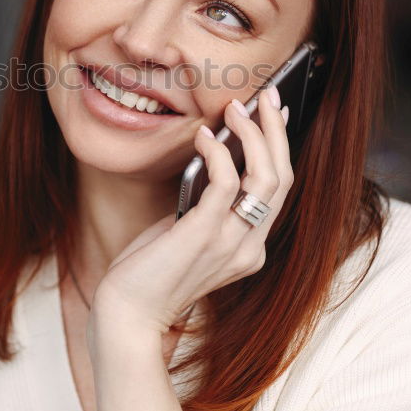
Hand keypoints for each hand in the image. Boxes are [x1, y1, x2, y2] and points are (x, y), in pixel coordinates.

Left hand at [92, 85, 293, 333]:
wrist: (128, 314)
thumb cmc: (150, 271)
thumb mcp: (188, 232)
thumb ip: (206, 204)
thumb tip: (213, 153)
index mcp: (251, 248)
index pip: (280, 190)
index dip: (280, 147)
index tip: (274, 113)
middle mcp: (251, 248)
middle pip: (282, 178)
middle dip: (275, 131)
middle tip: (266, 97)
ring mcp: (231, 244)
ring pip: (264, 177)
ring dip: (253, 135)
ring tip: (235, 108)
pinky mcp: (204, 236)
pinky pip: (225, 183)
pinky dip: (216, 152)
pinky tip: (201, 135)